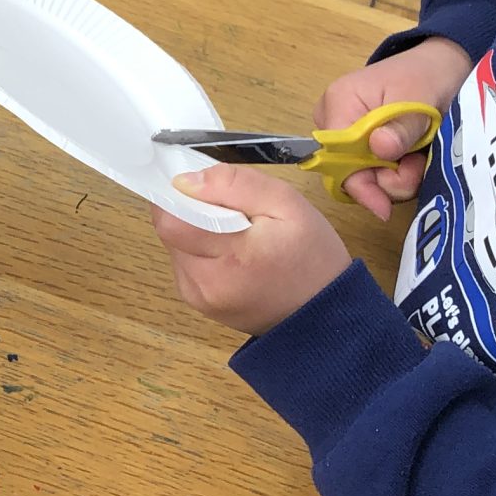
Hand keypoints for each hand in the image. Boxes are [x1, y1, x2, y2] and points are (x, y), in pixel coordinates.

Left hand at [153, 169, 352, 337]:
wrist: (327, 314)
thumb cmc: (313, 257)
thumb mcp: (287, 204)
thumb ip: (235, 184)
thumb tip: (185, 181)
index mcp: (226, 258)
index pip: (169, 220)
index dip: (180, 196)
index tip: (208, 190)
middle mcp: (203, 284)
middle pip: (170, 232)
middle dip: (192, 212)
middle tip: (234, 212)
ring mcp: (199, 298)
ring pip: (176, 247)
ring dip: (197, 232)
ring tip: (238, 234)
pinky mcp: (201, 304)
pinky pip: (187, 264)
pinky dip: (203, 251)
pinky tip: (234, 253)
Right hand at [312, 36, 474, 220]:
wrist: (442, 67)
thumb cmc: (428, 76)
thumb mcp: (419, 98)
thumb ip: (400, 128)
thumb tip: (379, 149)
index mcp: (339, 103)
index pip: (335, 157)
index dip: (359, 184)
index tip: (386, 206)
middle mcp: (334, 121)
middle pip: (349, 172)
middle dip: (387, 178)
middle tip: (417, 165)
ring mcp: (347, 135)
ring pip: (365, 177)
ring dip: (397, 176)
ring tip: (419, 157)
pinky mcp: (363, 145)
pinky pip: (374, 172)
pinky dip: (397, 172)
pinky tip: (414, 158)